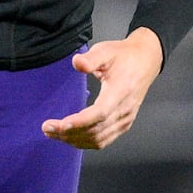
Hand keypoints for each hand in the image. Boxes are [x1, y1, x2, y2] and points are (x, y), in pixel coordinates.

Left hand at [41, 26, 163, 149]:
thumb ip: (91, 58)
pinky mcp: (123, 124)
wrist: (145, 61)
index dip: (80, 122)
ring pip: (98, 139)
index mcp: (120, 91)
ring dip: (75, 140)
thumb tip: (76, 63)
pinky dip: (86, 142)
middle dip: (69, 133)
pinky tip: (71, 138)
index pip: (100, 113)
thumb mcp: (106, 50)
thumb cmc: (124, 56)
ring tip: (55, 134)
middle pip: (96, 130)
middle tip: (47, 128)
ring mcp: (125, 120)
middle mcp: (124, 110)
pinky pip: (104, 140)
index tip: (61, 124)